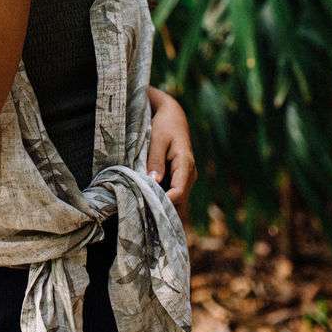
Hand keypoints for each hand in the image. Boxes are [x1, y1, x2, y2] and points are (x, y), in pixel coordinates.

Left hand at [145, 86, 196, 213]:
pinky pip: (174, 195)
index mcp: (185, 164)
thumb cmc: (164, 126)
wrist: (173, 118)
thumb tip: (154, 181)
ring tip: (143, 210)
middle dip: (163, 209)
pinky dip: (163, 201)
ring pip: (178, 201)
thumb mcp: (157, 140)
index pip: (178, 192)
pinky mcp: (180, 179)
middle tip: (142, 213)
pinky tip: (148, 202)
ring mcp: (186, 178)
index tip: (147, 204)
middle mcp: (189, 174)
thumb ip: (156, 160)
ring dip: (163, 207)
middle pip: (179, 201)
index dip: (164, 202)